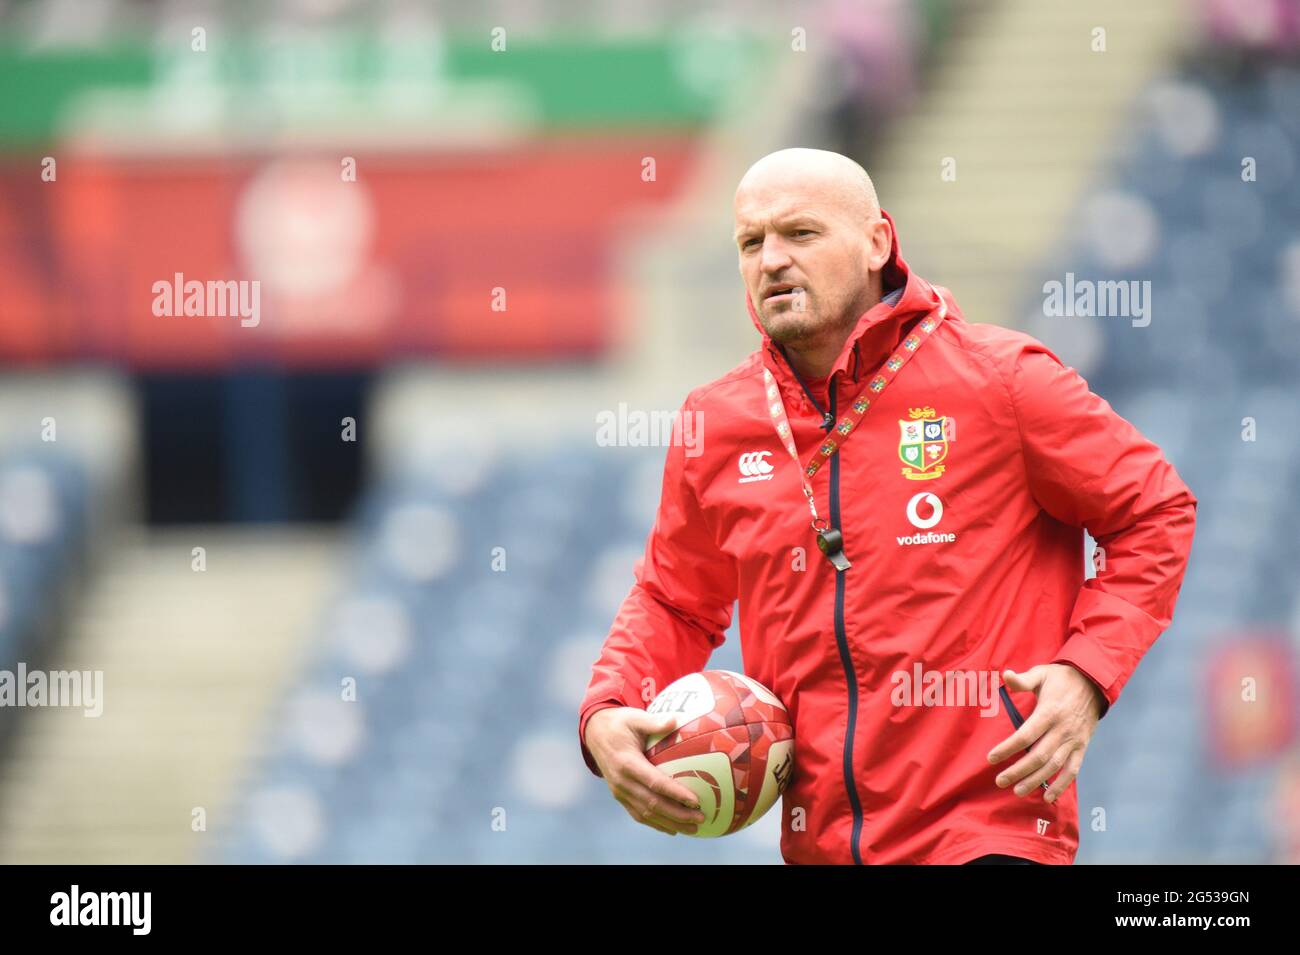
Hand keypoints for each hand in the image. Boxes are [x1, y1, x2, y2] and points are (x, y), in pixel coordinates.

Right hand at [585, 706, 706, 835]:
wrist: (595, 733)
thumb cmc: (620, 723)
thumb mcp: (635, 717)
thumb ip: (654, 722)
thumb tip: (675, 720)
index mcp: (626, 763)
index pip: (654, 783)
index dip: (675, 793)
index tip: (695, 801)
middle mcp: (622, 782)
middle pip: (652, 804)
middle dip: (678, 814)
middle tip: (701, 818)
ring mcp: (619, 792)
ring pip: (646, 814)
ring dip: (670, 823)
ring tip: (693, 829)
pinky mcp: (620, 796)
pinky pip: (638, 814)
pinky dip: (656, 824)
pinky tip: (673, 828)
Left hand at [987, 664, 1105, 803]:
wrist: (1094, 682)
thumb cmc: (1062, 679)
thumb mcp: (1041, 673)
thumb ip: (1023, 680)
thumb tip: (1005, 675)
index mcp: (1049, 712)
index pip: (1025, 735)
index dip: (1007, 748)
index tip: (991, 758)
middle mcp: (1062, 730)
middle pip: (1038, 756)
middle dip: (1018, 771)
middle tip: (1000, 781)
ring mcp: (1073, 740)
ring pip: (1054, 766)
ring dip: (1036, 781)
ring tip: (1017, 791)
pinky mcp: (1082, 747)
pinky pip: (1073, 770)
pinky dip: (1062, 785)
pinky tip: (1048, 797)